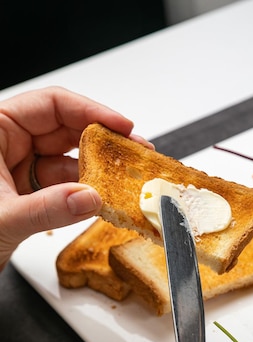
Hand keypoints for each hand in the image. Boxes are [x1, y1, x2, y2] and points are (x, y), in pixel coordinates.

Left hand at [0, 86, 151, 269]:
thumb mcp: (2, 218)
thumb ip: (48, 208)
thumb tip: (90, 198)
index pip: (51, 105)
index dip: (91, 112)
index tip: (123, 125)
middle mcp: (6, 145)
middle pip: (65, 131)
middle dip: (102, 142)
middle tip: (134, 152)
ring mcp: (16, 170)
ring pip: (67, 161)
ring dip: (96, 173)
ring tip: (124, 181)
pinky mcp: (24, 195)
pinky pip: (62, 187)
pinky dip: (83, 195)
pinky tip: (103, 200)